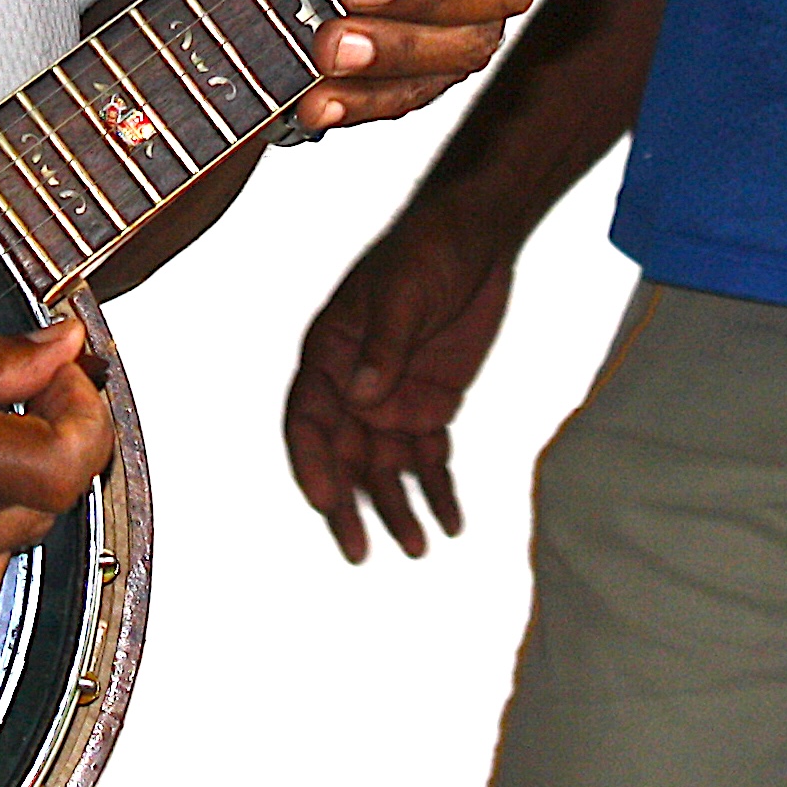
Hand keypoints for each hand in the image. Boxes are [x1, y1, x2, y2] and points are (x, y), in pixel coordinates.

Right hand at [283, 192, 517, 560]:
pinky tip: (452, 523)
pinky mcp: (432, 404)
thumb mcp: (404, 293)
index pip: (308, 420)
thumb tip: (361, 400)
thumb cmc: (428, 249)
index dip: (313, 464)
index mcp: (329, 354)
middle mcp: (354, 385)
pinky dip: (439, 491)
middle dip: (350, 506)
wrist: (478, 235)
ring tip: (418, 548)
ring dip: (398, 508)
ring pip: (387, 468)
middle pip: (343, 457)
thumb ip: (384, 348)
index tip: (330, 502)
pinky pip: (430, 458)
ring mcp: (392, 398)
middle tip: (359, 551)